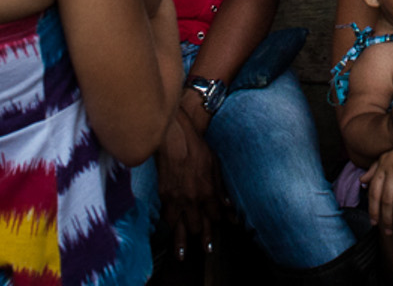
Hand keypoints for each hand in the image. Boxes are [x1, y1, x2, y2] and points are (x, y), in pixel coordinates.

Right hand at [155, 109, 220, 260]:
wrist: (172, 138)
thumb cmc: (196, 147)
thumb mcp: (215, 164)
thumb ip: (221, 187)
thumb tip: (228, 205)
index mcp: (207, 191)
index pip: (214, 216)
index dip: (218, 221)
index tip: (221, 224)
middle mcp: (192, 199)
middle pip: (197, 227)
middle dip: (202, 235)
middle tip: (207, 245)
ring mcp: (176, 199)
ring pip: (180, 228)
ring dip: (183, 240)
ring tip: (183, 254)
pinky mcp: (163, 196)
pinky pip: (167, 217)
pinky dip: (170, 225)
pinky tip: (172, 231)